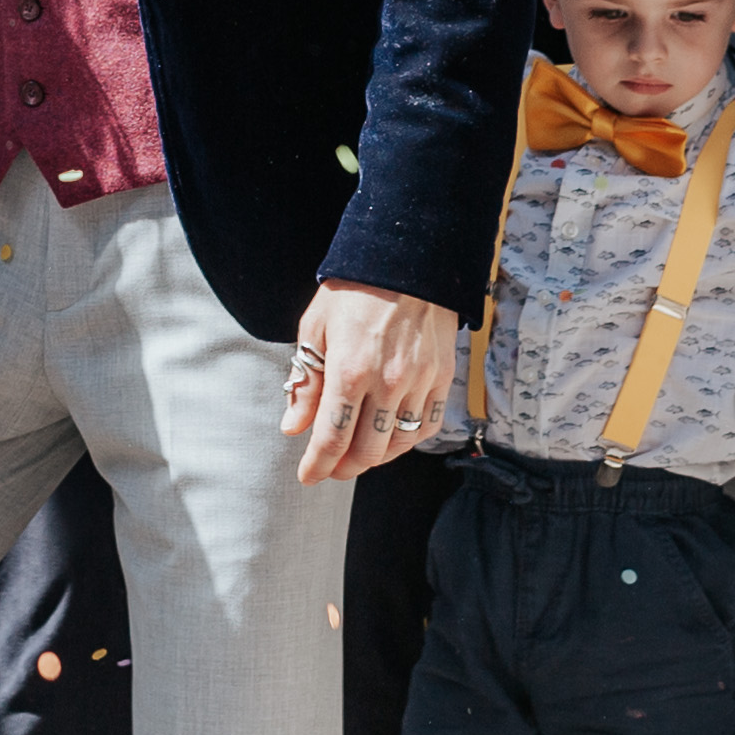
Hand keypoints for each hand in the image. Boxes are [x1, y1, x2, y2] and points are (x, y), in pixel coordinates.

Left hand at [288, 280, 460, 485]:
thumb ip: (305, 382)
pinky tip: (391, 437)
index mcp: (349, 370)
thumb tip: (293, 427)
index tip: (308, 476)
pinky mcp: (442, 377)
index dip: (317, 464)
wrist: (407, 258)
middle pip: (366, 450)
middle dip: (343, 467)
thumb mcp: (316, 328)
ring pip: (397, 443)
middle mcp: (387, 382)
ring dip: (375, 458)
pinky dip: (406, 440)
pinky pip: (426, 426)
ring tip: (358, 455)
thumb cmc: (354, 290)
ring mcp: (419, 382)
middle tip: (330, 467)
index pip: (332, 437)